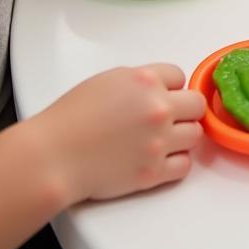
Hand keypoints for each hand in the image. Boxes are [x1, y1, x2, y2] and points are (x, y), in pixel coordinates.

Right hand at [32, 64, 205, 204]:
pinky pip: (185, 165)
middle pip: (196, 105)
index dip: (169, 87)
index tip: (161, 96)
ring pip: (195, 135)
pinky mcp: (154, 172)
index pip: (179, 76)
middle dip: (184, 110)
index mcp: (144, 81)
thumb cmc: (69, 120)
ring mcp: (158, 141)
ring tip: (159, 140)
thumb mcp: (106, 82)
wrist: (52, 157)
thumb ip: (139, 82)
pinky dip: (174, 164)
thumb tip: (158, 89)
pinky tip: (157, 159)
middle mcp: (157, 108)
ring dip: (181, 137)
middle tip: (168, 119)